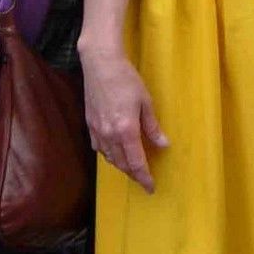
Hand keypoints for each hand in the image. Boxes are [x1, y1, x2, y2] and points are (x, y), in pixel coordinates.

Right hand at [79, 46, 168, 193]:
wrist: (100, 65)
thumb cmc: (127, 80)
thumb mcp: (146, 102)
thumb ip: (153, 127)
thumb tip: (164, 144)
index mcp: (126, 131)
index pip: (136, 163)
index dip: (144, 177)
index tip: (151, 187)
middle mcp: (109, 135)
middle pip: (122, 164)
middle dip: (134, 175)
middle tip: (144, 180)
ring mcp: (97, 131)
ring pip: (110, 158)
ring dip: (122, 166)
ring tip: (132, 169)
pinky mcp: (90, 125)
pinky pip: (100, 149)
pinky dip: (109, 155)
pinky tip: (115, 153)